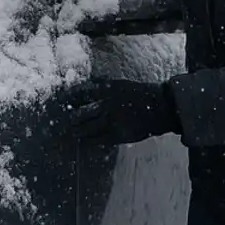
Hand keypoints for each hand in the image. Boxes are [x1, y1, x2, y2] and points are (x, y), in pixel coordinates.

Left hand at [50, 79, 181, 144]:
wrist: (160, 107)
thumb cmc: (140, 94)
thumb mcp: (120, 84)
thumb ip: (102, 86)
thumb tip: (85, 88)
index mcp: (106, 89)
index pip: (80, 94)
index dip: (70, 99)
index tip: (65, 102)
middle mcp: (106, 104)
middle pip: (79, 114)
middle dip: (72, 118)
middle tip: (68, 120)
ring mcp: (111, 120)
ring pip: (86, 129)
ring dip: (78, 132)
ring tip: (74, 133)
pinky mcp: (117, 134)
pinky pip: (98, 140)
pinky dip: (90, 141)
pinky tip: (87, 141)